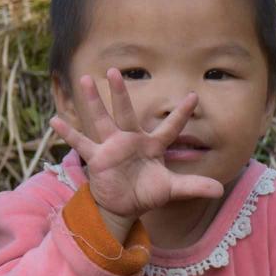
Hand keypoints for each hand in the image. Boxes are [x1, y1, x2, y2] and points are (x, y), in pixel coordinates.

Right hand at [50, 68, 222, 237]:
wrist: (124, 206)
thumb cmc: (147, 192)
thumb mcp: (172, 189)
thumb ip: (194, 186)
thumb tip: (220, 189)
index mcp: (152, 145)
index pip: (170, 127)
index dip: (181, 114)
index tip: (194, 96)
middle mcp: (130, 140)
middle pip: (125, 112)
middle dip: (120, 92)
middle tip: (115, 70)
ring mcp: (112, 147)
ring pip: (101, 119)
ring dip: (92, 101)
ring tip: (84, 79)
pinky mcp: (98, 158)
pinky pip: (81, 143)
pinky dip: (67, 133)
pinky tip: (54, 120)